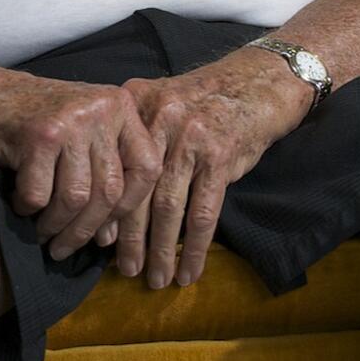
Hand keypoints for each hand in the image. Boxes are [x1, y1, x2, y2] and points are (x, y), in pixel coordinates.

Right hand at [0, 72, 163, 259]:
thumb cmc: (36, 120)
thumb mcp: (83, 133)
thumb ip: (104, 174)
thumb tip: (111, 238)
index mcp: (121, 106)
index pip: (146, 168)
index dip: (131, 207)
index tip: (107, 232)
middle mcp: (102, 109)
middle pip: (110, 190)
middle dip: (85, 230)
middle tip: (64, 249)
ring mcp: (71, 119)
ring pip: (76, 198)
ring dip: (55, 226)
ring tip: (43, 233)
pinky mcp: (39, 134)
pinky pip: (41, 194)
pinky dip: (28, 209)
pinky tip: (20, 205)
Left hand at [111, 49, 311, 286]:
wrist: (258, 81)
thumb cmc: (205, 101)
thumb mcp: (162, 103)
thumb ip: (135, 140)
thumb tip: (108, 206)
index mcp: (136, 105)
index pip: (113, 167)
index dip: (106, 210)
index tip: (100, 243)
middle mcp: (159, 119)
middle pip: (135, 190)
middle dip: (129, 239)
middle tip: (125, 271)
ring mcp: (190, 138)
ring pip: (167, 207)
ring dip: (160, 250)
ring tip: (156, 279)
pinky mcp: (220, 156)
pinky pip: (203, 213)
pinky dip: (193, 247)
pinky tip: (189, 270)